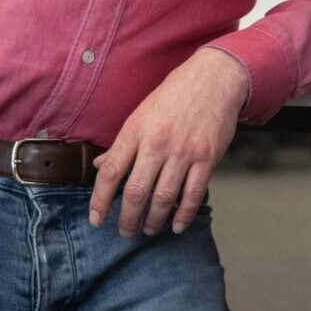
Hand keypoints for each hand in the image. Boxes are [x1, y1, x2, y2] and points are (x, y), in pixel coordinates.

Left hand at [90, 48, 249, 237]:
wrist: (214, 79)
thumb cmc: (174, 95)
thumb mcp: (141, 114)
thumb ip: (121, 144)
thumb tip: (98, 166)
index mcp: (135, 130)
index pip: (110, 172)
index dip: (99, 201)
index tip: (96, 220)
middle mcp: (157, 142)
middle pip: (135, 192)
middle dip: (127, 219)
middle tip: (125, 232)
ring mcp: (184, 151)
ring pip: (163, 198)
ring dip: (153, 220)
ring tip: (148, 229)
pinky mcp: (207, 158)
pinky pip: (193, 195)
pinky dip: (184, 215)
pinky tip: (176, 226)